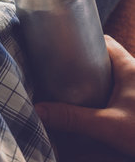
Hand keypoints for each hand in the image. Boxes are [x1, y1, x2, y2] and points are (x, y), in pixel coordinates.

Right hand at [34, 35, 134, 155]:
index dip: (82, 39)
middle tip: (58, 69)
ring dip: (93, 81)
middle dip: (82, 63)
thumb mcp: (108, 124)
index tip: (61, 44)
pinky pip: (117, 93)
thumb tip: (38, 110)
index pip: (103, 40)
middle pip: (105, 59)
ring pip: (111, 77)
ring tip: (68, 87)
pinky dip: (102, 95)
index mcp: (130, 67)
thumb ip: (72, 118)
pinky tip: (90, 106)